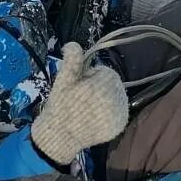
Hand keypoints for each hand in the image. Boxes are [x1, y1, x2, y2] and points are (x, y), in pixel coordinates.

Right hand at [30, 42, 128, 163]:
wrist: (60, 136)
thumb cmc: (61, 105)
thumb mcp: (63, 80)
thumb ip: (72, 60)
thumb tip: (74, 44)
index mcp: (105, 85)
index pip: (105, 72)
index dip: (90, 77)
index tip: (79, 86)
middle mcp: (118, 99)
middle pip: (113, 84)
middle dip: (99, 87)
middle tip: (82, 98)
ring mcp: (120, 114)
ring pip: (117, 96)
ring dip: (105, 98)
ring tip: (88, 108)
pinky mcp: (120, 125)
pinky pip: (119, 111)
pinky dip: (110, 112)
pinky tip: (95, 117)